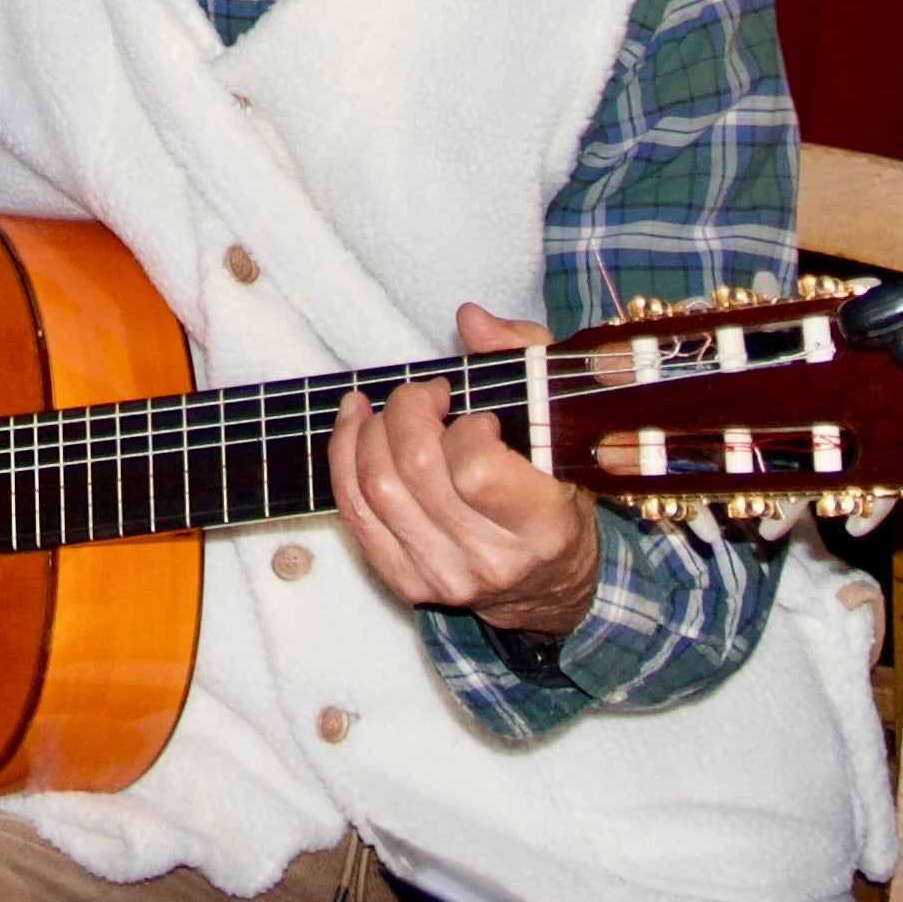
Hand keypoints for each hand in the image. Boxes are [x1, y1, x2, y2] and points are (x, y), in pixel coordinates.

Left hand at [326, 303, 602, 632]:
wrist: (549, 578)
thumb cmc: (556, 484)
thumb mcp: (558, 410)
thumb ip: (522, 353)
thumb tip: (469, 319)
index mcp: (543, 524)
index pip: (475, 472)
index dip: (465, 429)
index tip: (476, 415)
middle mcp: (492, 560)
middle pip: (416, 472)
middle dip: (408, 411)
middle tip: (426, 396)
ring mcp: (444, 577)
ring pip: (376, 489)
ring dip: (370, 431)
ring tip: (389, 408)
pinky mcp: (406, 582)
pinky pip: (354, 513)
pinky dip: (344, 458)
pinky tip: (355, 424)